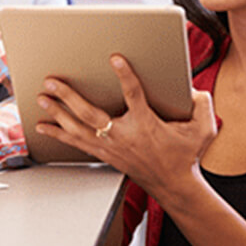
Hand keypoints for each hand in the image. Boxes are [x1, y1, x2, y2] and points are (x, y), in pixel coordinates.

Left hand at [34, 55, 216, 200]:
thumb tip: (192, 89)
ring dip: (58, 113)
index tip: (115, 59)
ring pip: (79, 129)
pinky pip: (77, 143)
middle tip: (52, 82)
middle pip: (91, 114)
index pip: (134, 95)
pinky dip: (58, 134)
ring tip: (42, 98)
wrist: (174, 185)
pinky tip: (42, 126)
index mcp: (147, 125)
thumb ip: (202, 104)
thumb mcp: (204, 128)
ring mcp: (112, 147)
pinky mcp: (105, 155)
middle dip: (69, 97)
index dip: (125, 76)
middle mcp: (125, 136)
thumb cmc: (186, 155)